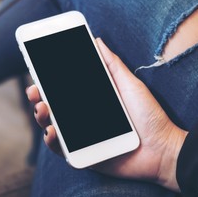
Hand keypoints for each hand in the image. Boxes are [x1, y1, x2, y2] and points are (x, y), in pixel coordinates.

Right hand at [26, 38, 187, 191]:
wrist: (163, 149)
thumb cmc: (149, 116)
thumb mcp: (129, 84)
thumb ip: (112, 65)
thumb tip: (97, 41)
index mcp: (90, 100)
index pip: (63, 89)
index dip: (48, 81)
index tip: (37, 69)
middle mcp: (81, 117)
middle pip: (52, 106)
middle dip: (38, 97)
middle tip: (34, 89)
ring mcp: (80, 137)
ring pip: (52, 126)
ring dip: (41, 116)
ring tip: (42, 107)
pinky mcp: (82, 155)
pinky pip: (61, 149)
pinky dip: (52, 141)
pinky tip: (52, 131)